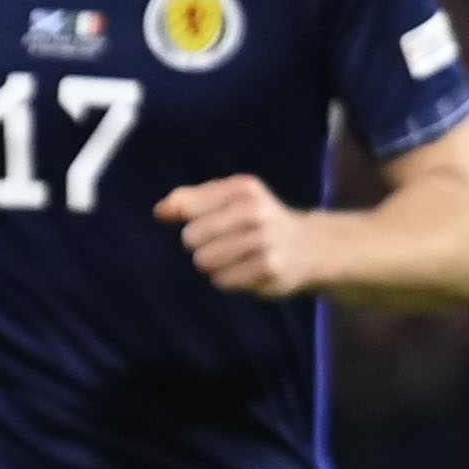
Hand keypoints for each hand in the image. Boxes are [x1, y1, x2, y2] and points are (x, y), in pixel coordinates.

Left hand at [161, 175, 327, 297]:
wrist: (309, 247)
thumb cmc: (256, 220)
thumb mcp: (228, 200)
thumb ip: (189, 200)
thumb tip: (160, 211)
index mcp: (244, 187)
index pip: (189, 209)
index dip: (192, 220)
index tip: (211, 220)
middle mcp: (256, 210)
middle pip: (192, 237)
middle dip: (200, 245)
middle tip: (225, 243)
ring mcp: (265, 240)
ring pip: (205, 261)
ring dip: (213, 265)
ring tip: (236, 258)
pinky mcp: (270, 268)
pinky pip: (222, 280)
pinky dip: (227, 279)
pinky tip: (246, 271)